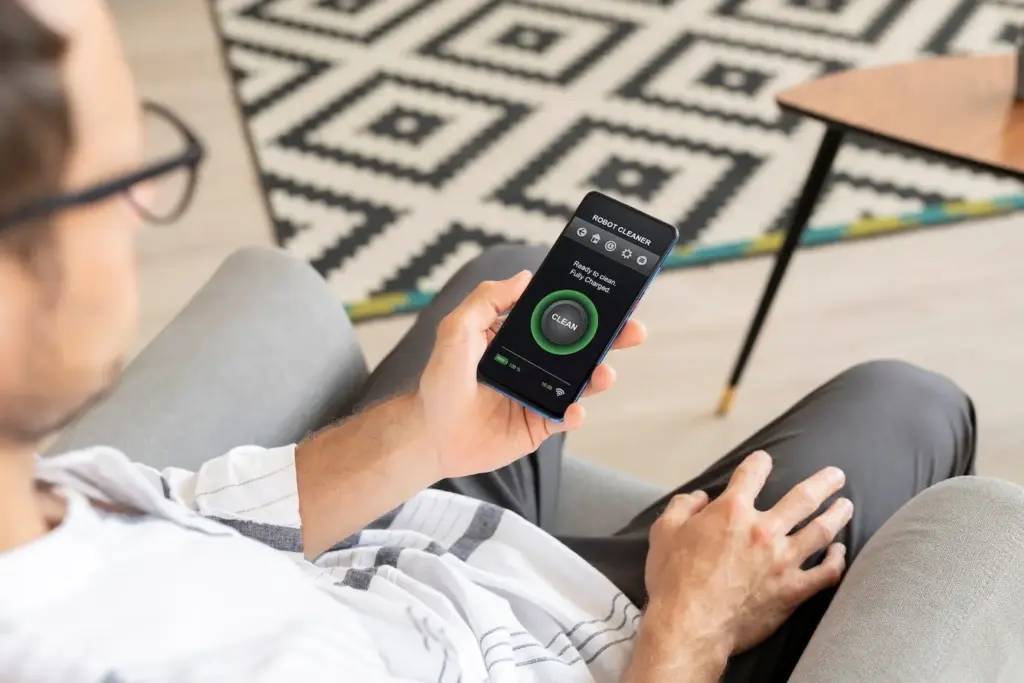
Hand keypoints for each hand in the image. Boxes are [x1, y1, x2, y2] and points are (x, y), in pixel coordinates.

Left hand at [417, 271, 645, 479]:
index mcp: (519, 336)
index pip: (559, 316)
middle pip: (582, 347)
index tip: (611, 294)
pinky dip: (575, 413)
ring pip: (581, 382)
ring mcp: (540, 393)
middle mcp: (536, 363)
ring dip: (599, 376)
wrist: (430, 435)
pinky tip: (574, 409)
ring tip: (605, 374)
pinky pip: (566, 417)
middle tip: (634, 330)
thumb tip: (524, 277)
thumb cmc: (440, 382)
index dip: (586, 305)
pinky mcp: (539, 424)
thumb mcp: (456, 330)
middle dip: (611, 338)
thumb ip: (487, 300)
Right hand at [644, 451, 851, 653]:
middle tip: (836, 475)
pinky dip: (836, 560)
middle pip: (803, 498)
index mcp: (731, 511)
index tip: (764, 460)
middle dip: (823, 482)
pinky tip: (840, 552)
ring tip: (845, 505)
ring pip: (821, 531)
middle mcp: (762, 530)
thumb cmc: (673, 579)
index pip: (751, 474)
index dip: (759, 463)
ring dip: (837, 514)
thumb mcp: (663, 532)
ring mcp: (782, 561)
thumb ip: (683, 507)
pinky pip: (825, 573)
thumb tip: (698, 498)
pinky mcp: (792, 590)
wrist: (689, 624)